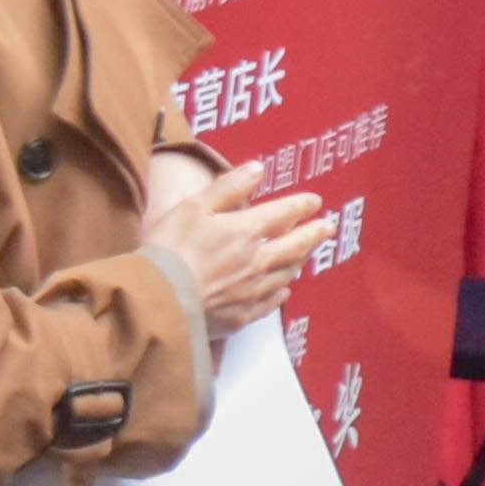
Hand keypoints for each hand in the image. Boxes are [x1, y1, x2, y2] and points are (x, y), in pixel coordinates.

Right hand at [140, 151, 334, 331]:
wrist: (156, 299)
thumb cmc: (169, 248)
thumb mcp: (194, 206)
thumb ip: (228, 187)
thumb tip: (258, 169)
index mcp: (245, 231)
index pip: (284, 214)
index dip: (301, 206)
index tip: (315, 201)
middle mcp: (256, 262)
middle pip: (295, 246)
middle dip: (314, 234)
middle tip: (328, 228)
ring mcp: (251, 291)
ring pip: (286, 274)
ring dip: (300, 261)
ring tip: (307, 254)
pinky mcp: (240, 316)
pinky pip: (270, 303)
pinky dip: (281, 292)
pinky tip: (284, 290)